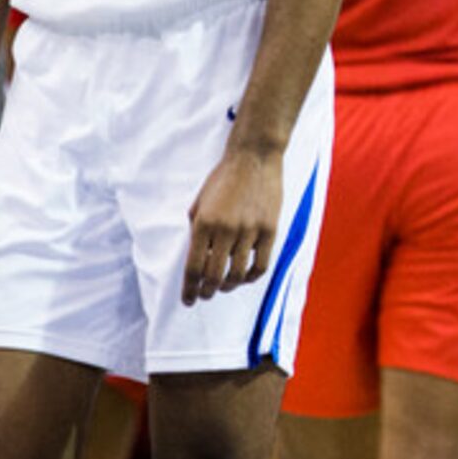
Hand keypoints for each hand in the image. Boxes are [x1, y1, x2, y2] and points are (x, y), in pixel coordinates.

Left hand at [183, 147, 280, 305]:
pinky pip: (260, 264)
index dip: (189, 289)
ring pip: (237, 274)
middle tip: (205, 296)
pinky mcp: (269, 230)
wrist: (254, 158)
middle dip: (207, 292)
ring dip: (228, 286)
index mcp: (204, 223)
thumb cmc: (224, 178)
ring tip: (224, 287)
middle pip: (214, 276)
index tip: (188, 300)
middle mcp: (225, 230)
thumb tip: (199, 256)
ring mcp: (250, 231)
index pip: (194, 267)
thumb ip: (197, 229)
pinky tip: (245, 277)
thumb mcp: (200, 202)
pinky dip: (251, 277)